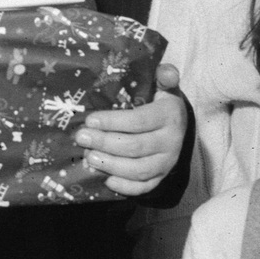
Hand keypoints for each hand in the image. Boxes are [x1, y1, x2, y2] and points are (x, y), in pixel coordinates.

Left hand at [77, 64, 185, 196]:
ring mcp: (167, 163)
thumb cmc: (160, 105)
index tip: (90, 120)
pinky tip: (105, 180)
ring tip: (89, 157)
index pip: (139, 121)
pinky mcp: (161, 178)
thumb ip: (164, 77)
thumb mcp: (164, 88)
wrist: (178, 128)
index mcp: (170, 116)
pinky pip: (143, 188)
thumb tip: (164, 70)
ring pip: (139, 170)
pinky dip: (124, 187)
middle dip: (105, 143)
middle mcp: (172, 141)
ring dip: (111, 165)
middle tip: (81, 138)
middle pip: (135, 146)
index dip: (113, 122)